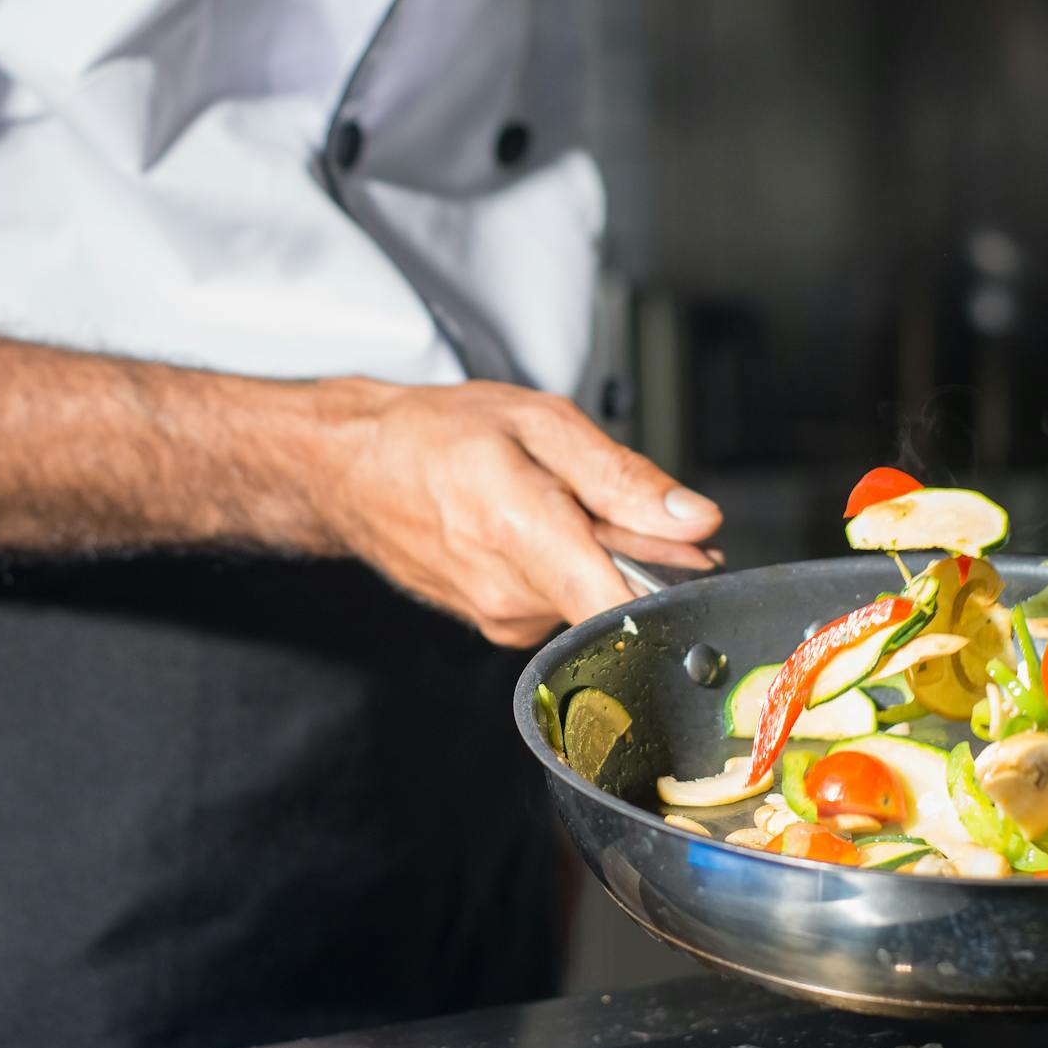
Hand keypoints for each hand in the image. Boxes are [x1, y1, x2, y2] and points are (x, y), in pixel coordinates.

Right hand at [319, 379, 722, 646]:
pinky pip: (562, 603)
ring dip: (600, 556)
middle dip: (640, 552)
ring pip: (592, 597)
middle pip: (619, 594)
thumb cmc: (433, 435)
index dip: (675, 593)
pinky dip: (570, 567)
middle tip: (618, 501)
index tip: (696, 566)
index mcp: (526, 534)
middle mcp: (513, 594)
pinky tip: (540, 527)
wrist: (351, 467)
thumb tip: (694, 519)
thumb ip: (624, 478)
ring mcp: (502, 618)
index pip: (621, 610)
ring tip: (558, 503)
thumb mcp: (540, 423)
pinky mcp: (497, 625)